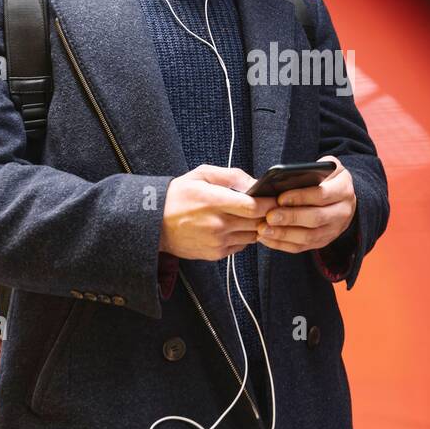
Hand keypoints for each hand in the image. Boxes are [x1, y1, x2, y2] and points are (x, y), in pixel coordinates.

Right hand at [159, 164, 277, 261]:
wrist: (155, 223)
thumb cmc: (178, 195)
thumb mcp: (202, 174)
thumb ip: (232, 176)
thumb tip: (256, 183)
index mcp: (213, 201)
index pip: (253, 206)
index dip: (269, 202)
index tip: (274, 198)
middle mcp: (217, 224)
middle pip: (257, 222)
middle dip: (267, 214)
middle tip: (269, 207)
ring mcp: (217, 241)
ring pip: (252, 236)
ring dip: (256, 226)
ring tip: (249, 216)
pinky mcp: (215, 253)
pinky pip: (241, 246)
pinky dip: (244, 237)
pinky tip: (235, 227)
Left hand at [256, 155, 355, 253]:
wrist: (340, 198)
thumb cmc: (326, 179)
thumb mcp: (325, 168)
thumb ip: (311, 170)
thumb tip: (286, 177)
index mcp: (343, 190)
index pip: (322, 195)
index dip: (300, 197)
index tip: (280, 198)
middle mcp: (342, 212)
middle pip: (316, 218)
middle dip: (290, 218)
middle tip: (269, 216)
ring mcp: (334, 230)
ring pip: (309, 237)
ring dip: (284, 234)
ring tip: (263, 229)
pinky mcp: (323, 242)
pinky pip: (302, 247)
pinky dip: (282, 244)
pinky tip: (267, 238)